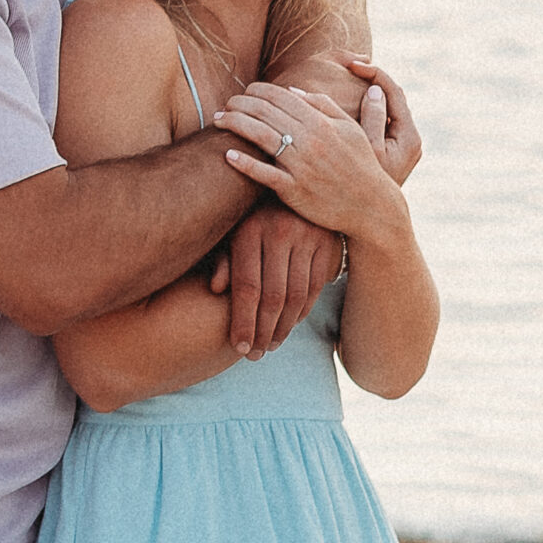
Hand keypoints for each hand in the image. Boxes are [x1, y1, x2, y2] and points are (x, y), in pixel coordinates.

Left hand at [206, 204, 339, 358]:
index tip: (238, 347)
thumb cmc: (252, 217)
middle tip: (254, 355)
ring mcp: (306, 237)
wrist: (294, 187)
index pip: (247, 287)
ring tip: (270, 345)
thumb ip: (223, 260)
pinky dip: (302, 313)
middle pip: (272, 297)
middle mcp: (279, 232)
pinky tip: (289, 326)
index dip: (242, 321)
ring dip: (283, 328)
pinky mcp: (326, 243)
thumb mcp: (231, 231)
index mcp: (249, 230)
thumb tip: (216, 289)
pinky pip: (315, 288)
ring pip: (296, 297)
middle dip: (262, 331)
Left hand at [217, 81, 407, 241]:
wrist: (371, 206)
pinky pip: (264, 174)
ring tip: (218, 121)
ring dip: (234, 125)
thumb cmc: (360, 164)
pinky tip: (227, 154)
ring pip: (260, 137)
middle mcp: (310, 141)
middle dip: (239, 104)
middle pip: (265, 112)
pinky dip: (244, 163)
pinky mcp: (294, 191)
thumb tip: (292, 89)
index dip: (257, 90)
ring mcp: (301, 166)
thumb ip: (324, 105)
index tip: (243, 92)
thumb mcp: (350, 129)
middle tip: (225, 105)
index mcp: (322, 123)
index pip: (281, 96)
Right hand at [340, 54, 421, 182]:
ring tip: (343, 81)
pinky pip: (377, 121)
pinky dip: (362, 110)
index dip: (373, 73)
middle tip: (346, 67)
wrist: (369, 221)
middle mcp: (408, 139)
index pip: (393, 92)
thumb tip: (374, 90)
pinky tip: (342, 105)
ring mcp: (399, 145)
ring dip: (365, 93)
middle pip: (390, 98)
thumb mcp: (365, 151)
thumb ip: (369, 120)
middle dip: (369, 80)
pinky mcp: (388, 150)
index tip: (351, 66)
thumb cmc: (363, 189)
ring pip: (383, 109)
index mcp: (408, 136)